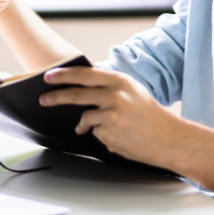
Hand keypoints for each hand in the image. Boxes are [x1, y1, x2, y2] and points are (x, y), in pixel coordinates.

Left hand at [39, 66, 184, 165]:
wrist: (170, 139)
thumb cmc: (151, 116)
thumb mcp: (133, 92)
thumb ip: (109, 87)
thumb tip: (82, 87)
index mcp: (120, 82)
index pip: (84, 74)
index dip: (63, 75)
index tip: (48, 76)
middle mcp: (114, 96)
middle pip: (75, 95)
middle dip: (55, 97)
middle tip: (43, 99)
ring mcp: (111, 116)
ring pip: (85, 118)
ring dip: (86, 124)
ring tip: (104, 127)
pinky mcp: (109, 135)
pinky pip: (95, 134)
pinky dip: (103, 135)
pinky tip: (120, 136)